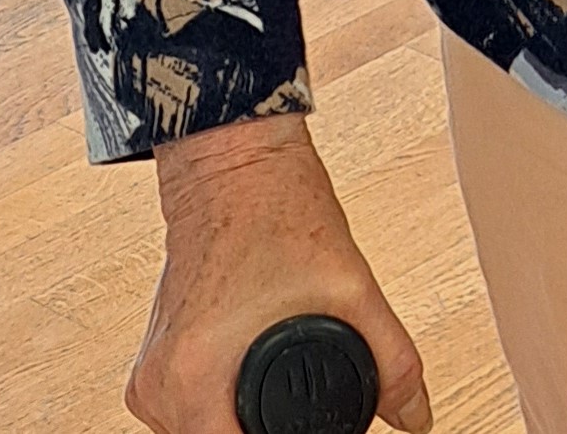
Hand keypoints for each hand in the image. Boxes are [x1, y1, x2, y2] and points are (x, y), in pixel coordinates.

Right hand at [127, 113, 432, 433]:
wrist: (233, 160)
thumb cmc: (275, 208)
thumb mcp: (350, 290)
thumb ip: (393, 363)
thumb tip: (416, 416)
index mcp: (193, 382)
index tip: (307, 428)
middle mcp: (159, 389)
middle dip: (263, 432)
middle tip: (303, 413)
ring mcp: (150, 377)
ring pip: (201, 432)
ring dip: (240, 421)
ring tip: (281, 386)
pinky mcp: (154, 363)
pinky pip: (189, 412)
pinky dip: (223, 404)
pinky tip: (251, 377)